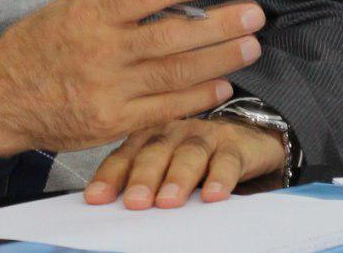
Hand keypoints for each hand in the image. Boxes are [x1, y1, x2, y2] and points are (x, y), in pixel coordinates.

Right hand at [0, 0, 265, 155]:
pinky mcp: (111, 123)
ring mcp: (107, 90)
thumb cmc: (37, 45)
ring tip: (250, 46)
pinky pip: (163, 108)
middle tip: (255, 14)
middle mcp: (100, 51)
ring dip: (218, 60)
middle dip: (219, 25)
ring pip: (174, 74)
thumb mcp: (68, 4)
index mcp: (89, 14)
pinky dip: (196, 97)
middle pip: (170, 37)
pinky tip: (221, 84)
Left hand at [83, 118, 285, 208]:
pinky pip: (227, 160)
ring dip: (177, 178)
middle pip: (155, 152)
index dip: (110, 175)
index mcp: (149, 136)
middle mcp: (174, 131)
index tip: (96, 198)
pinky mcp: (234, 145)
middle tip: (134, 202)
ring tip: (168, 201)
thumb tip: (111, 211)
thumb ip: (140, 179)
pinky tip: (212, 195)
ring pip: (189, 154)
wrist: (245, 138)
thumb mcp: (164, 165)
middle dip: (143, 177)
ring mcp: (205, 136)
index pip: (125, 156)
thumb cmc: (194, 158)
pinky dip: (220, 178)